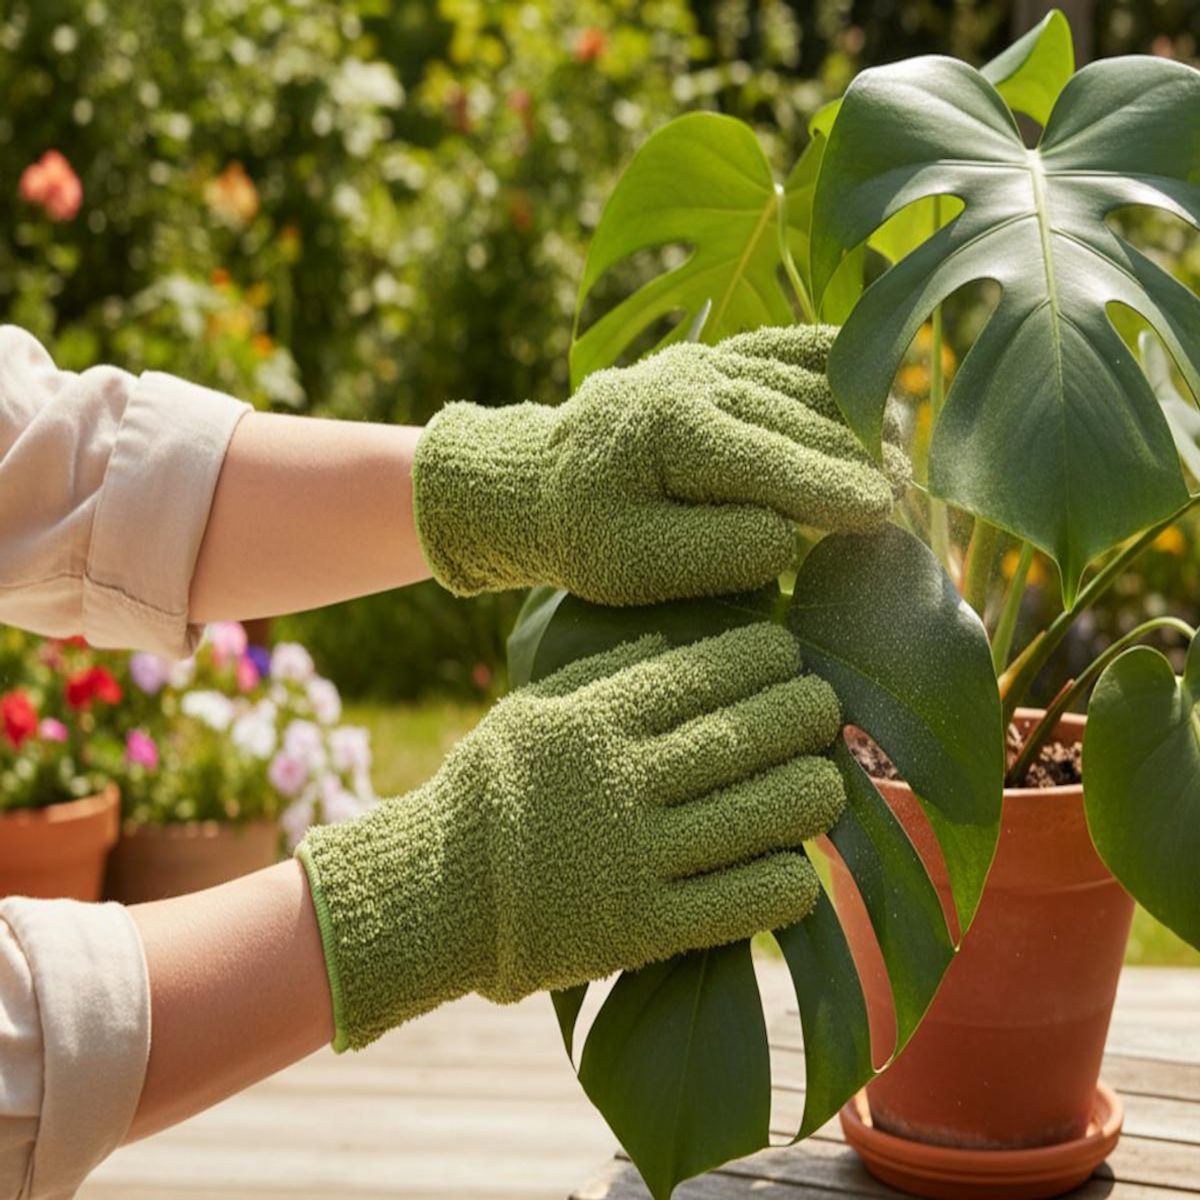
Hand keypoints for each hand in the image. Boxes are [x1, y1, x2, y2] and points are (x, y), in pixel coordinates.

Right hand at [297, 623, 845, 1049]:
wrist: (438, 896)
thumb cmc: (490, 791)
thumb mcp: (531, 712)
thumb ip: (604, 676)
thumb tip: (681, 643)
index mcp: (591, 724)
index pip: (697, 676)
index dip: (759, 658)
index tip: (789, 652)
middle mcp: (618, 784)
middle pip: (740, 739)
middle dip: (801, 714)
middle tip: (826, 705)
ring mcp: (633, 859)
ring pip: (754, 817)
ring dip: (809, 793)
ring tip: (828, 778)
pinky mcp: (641, 929)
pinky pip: (736, 904)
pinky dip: (783, 884)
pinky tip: (804, 869)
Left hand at [412, 324, 909, 604]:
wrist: (541, 479)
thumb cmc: (587, 533)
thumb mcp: (632, 566)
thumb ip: (712, 553)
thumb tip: (789, 536)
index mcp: (672, 431)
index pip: (773, 462)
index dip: (834, 491)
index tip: (888, 518)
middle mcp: (697, 380)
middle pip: (803, 420)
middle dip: (860, 463)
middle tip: (908, 508)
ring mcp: (710, 360)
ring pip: (809, 382)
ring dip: (860, 422)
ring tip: (898, 464)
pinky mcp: (719, 357)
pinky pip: (794, 347)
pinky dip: (840, 365)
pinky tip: (878, 393)